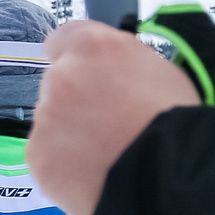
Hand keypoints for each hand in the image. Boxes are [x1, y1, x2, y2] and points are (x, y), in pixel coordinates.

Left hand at [33, 22, 200, 214]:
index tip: (84, 72)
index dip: (74, 56)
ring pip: (52, 121)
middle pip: (58, 83)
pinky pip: (48, 155)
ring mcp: (45, 117)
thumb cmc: (176, 124)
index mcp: (94, 47)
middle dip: (76, 100)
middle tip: (108, 123)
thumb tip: (107, 70)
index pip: (62, 37)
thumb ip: (119, 63)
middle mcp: (62, 76)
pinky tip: (95, 171)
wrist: (169, 176)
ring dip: (71, 133)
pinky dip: (65, 163)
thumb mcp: (159, 70)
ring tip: (108, 152)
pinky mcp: (38, 155)